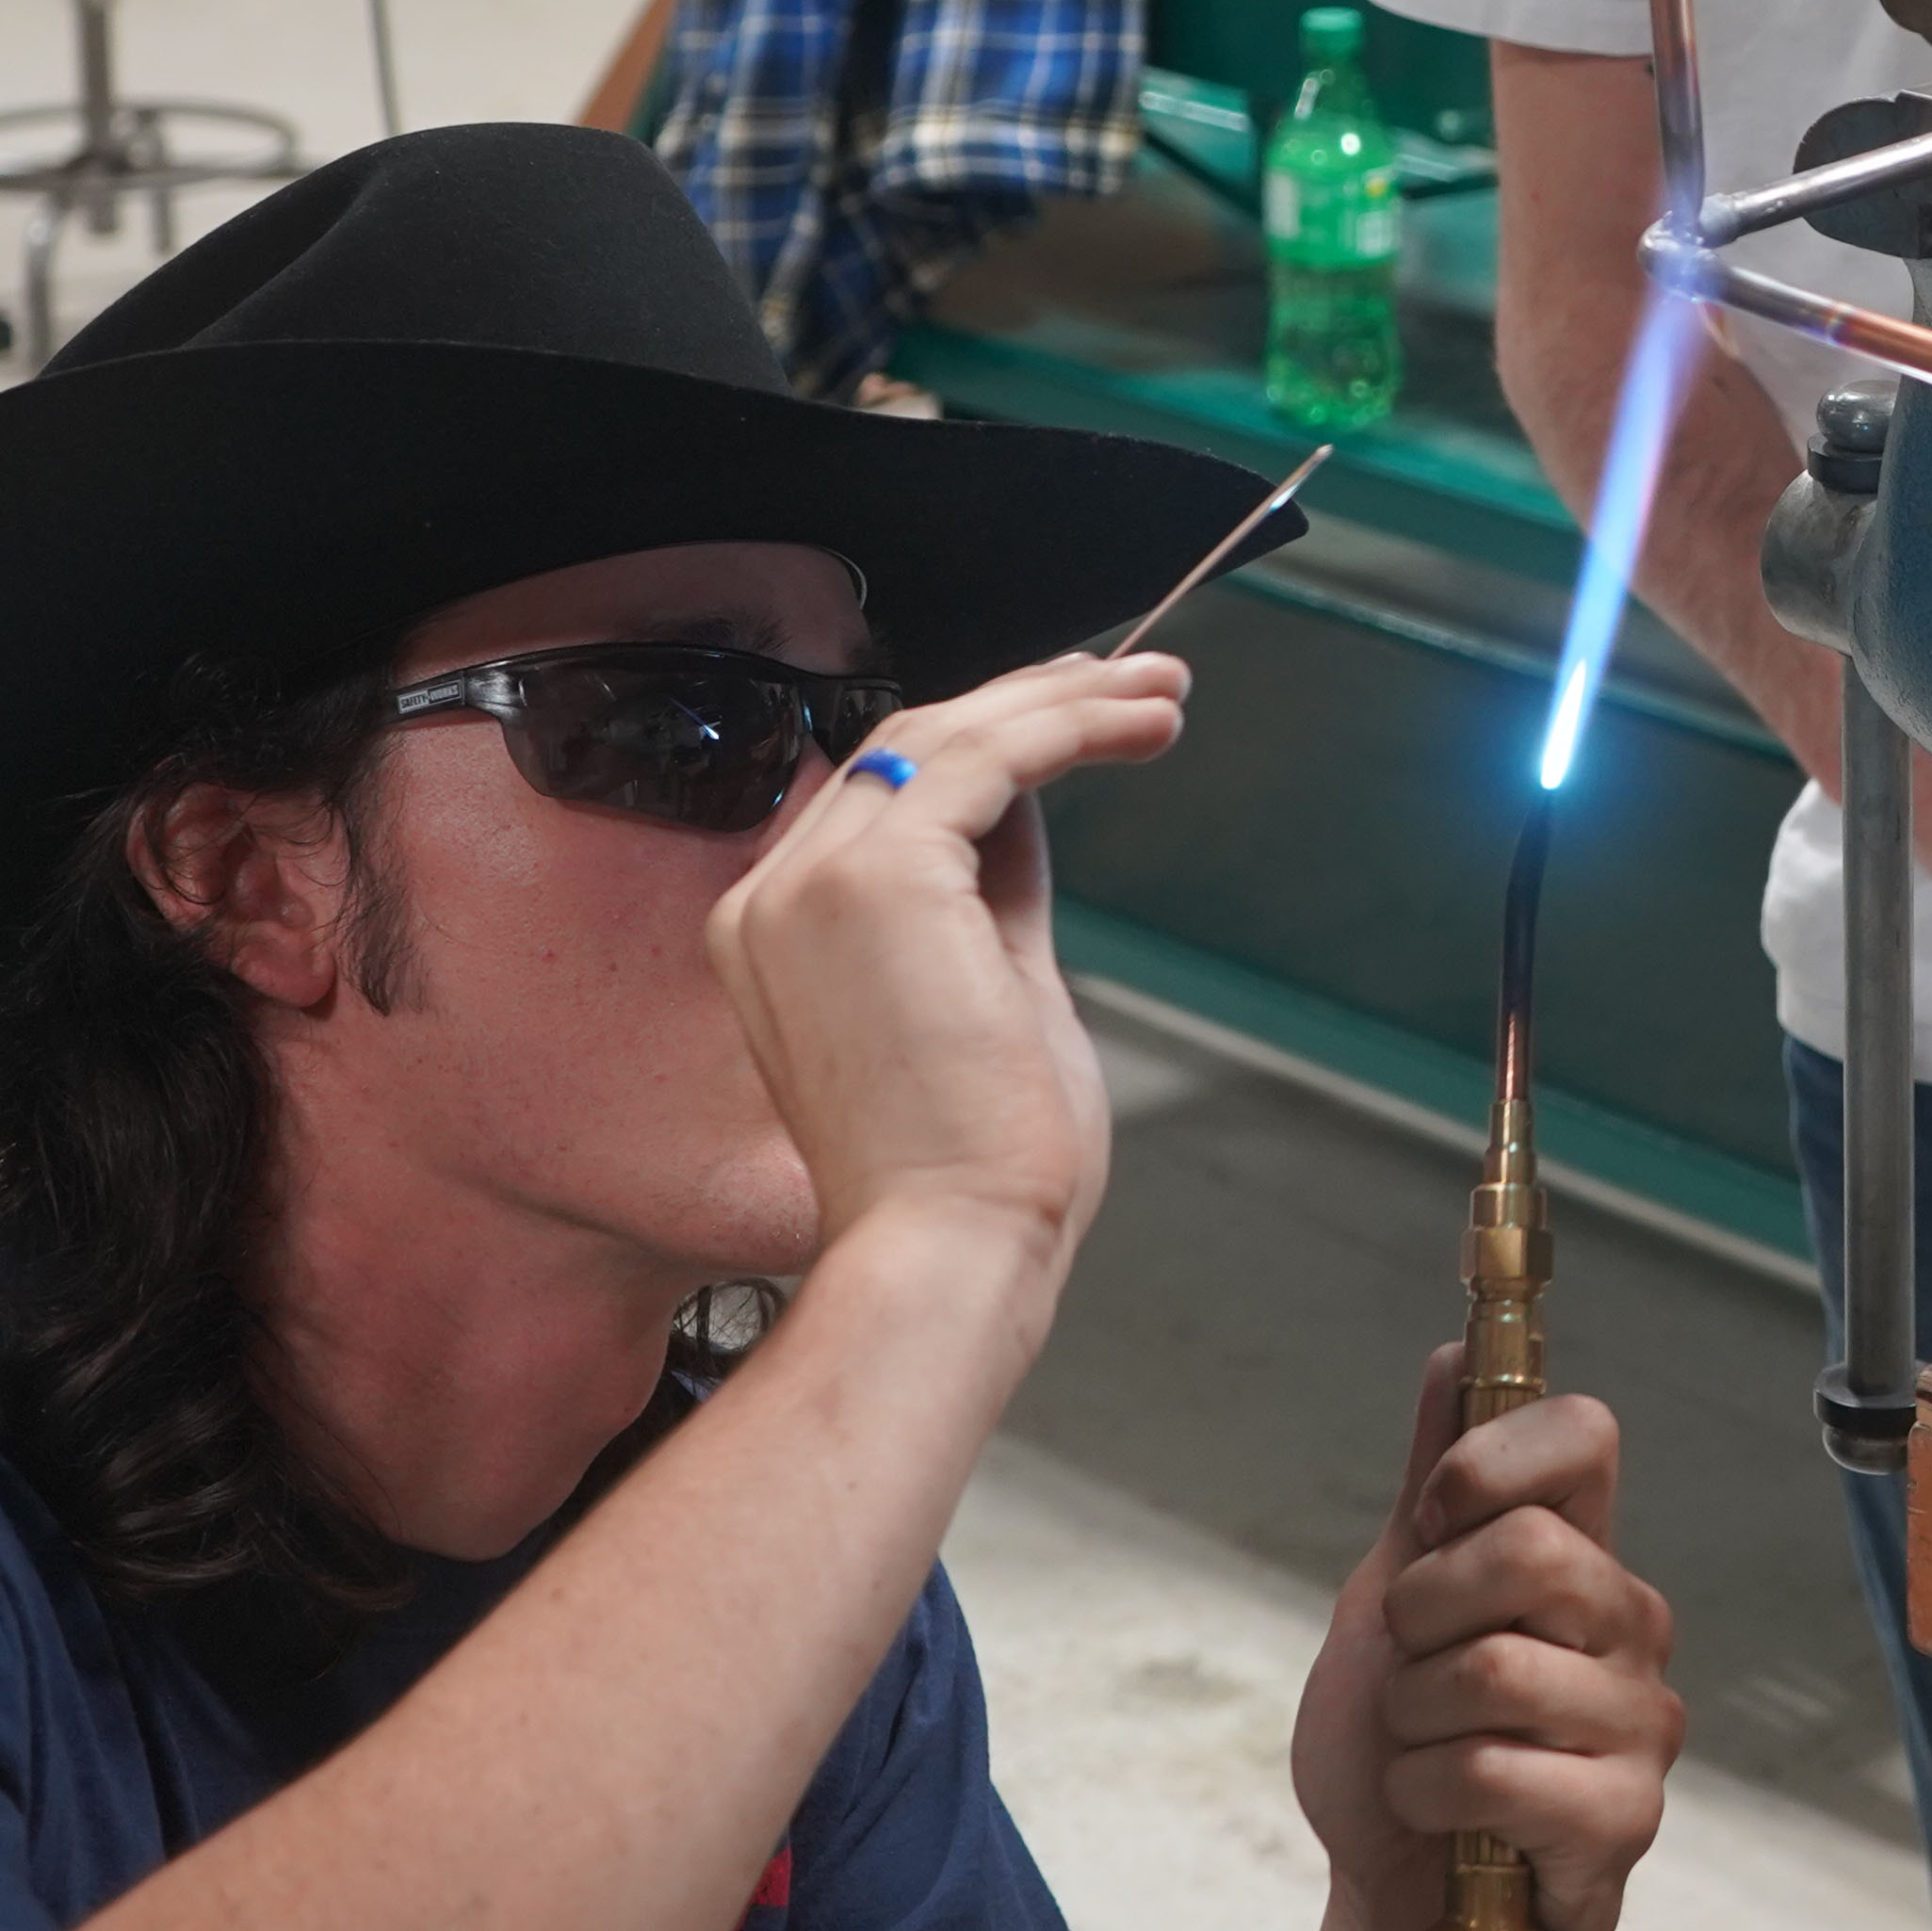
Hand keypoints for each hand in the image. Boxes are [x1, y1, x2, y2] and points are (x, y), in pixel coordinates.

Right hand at [705, 648, 1190, 1279]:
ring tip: (1160, 693)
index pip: (883, 797)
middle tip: (1134, 683)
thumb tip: (1025, 812)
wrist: (947, 1247)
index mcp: (776, 935)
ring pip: (945, 736)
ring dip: (1064, 700)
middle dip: (1029, 701)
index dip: (986, 741)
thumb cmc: (976, 1167)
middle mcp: (771, 897)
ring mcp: (810, 883)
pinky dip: (1068, 725)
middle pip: (906, 747)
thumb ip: (990, 899)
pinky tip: (1139, 725)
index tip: (1074, 715)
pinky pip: (985, 757)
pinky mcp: (877, 876)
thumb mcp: (988, 996)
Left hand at [1290, 1351, 1682, 1930]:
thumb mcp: (1389, 1605)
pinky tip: (1445, 1814)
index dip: (1491, 1460)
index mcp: (1579, 1554)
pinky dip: (1430, 1792)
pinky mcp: (1626, 1815)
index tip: (1431, 1519)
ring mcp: (1639, 1719)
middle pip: (1530, 1547)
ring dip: (1414, 1720)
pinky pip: (1497, 1769)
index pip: (1585, 1434)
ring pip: (1496, 1667)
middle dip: (1422, 1615)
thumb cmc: (1400, 1752)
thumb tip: (1454, 1357)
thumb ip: (1429, 1491)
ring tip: (1426, 1749)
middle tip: (1411, 1668)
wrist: (1389, 1894)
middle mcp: (1626, 1624)